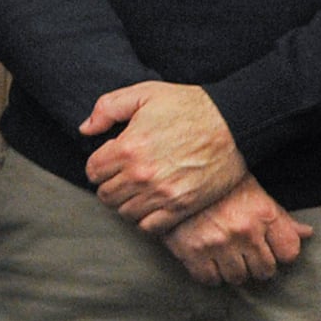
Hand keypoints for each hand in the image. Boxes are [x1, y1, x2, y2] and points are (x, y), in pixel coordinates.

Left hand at [81, 82, 245, 231]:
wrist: (235, 124)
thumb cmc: (189, 107)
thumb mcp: (144, 94)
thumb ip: (107, 108)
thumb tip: (85, 129)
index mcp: (128, 148)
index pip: (93, 171)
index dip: (98, 166)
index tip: (110, 161)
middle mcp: (142, 175)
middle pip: (106, 195)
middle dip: (110, 185)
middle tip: (123, 176)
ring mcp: (163, 194)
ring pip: (125, 212)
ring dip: (127, 202)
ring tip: (137, 190)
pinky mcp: (183, 206)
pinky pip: (150, 226)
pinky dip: (146, 219)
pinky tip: (152, 204)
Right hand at [163, 175, 312, 285]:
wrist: (171, 178)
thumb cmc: (217, 185)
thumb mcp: (253, 192)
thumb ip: (280, 218)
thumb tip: (308, 234)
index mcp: (263, 213)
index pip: (289, 252)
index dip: (279, 252)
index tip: (268, 248)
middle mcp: (244, 230)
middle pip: (265, 270)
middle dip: (255, 264)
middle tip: (243, 253)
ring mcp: (218, 243)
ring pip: (238, 278)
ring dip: (232, 271)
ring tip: (223, 255)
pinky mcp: (192, 252)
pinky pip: (209, 279)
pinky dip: (208, 274)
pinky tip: (205, 259)